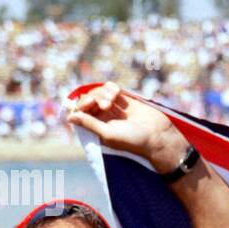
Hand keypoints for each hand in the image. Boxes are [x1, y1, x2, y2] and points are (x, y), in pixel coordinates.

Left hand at [66, 81, 189, 172]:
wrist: (158, 136)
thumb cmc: (134, 140)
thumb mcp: (108, 134)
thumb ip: (89, 124)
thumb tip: (69, 116)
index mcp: (97, 127)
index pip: (80, 111)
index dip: (82, 104)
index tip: (90, 104)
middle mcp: (103, 117)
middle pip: (89, 98)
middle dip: (95, 97)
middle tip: (107, 105)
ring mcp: (114, 107)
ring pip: (99, 91)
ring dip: (104, 92)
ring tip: (114, 100)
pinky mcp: (125, 99)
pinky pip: (111, 87)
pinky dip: (111, 87)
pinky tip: (117, 93)